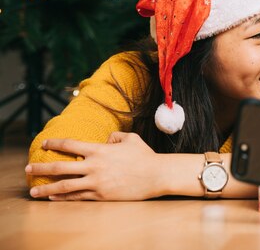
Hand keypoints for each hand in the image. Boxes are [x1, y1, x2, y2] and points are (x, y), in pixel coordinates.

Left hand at [26, 132, 163, 200]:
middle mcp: (94, 166)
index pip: (70, 145)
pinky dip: (63, 198)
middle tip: (28, 168)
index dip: (55, 143)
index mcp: (100, 150)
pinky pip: (77, 197)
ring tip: (33, 191)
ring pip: (64, 186)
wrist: (156, 175)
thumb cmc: (145, 156)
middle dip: (41, 167)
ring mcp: (96, 182)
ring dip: (46, 188)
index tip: (44, 143)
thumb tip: (106, 139)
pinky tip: (53, 198)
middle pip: (60, 167)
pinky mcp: (101, 196)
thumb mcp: (130, 139)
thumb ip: (115, 136)